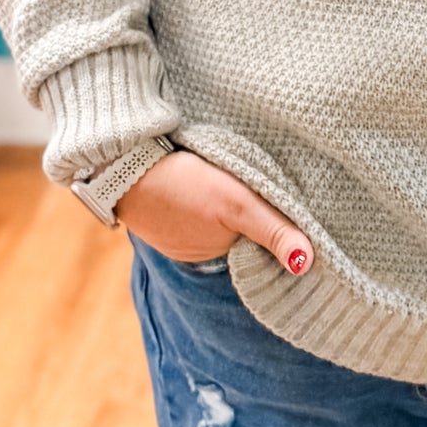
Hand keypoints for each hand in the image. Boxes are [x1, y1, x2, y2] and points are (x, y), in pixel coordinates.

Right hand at [115, 151, 313, 275]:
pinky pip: (192, 207)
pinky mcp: (162, 209)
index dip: (275, 225)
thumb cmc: (181, 184)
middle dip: (251, 214)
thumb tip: (306, 265)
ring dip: (224, 203)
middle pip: (239, 232)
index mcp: (217, 253)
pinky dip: (200, 195)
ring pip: (215, 219)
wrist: (119, 162)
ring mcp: (176, 231)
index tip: (286, 204)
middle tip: (261, 183)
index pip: (259, 244)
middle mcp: (196, 250)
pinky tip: (202, 178)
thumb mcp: (236, 204)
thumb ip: (273, 230)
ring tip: (233, 176)